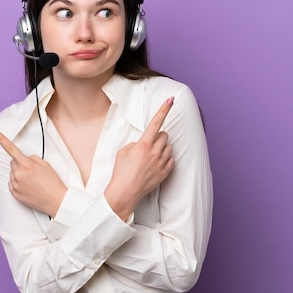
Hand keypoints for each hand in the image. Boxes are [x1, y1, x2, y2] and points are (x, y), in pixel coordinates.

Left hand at [0, 127, 66, 216]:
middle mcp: (18, 174)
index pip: (10, 148)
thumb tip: (22, 160)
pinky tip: (29, 187)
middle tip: (33, 171)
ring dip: (19, 174)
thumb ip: (31, 159)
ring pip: (12, 173)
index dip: (0, 138)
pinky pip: (12, 183)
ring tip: (33, 181)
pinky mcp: (14, 194)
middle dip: (20, 164)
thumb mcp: (45, 164)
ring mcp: (15, 185)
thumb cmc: (52, 182)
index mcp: (26, 164)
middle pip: (13, 162)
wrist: (56, 201)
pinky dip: (18, 183)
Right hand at [104, 97, 174, 220]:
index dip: (164, 109)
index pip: (156, 123)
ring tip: (151, 156)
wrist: (124, 192)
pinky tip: (155, 164)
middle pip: (164, 135)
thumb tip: (145, 143)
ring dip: (162, 147)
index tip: (171, 100)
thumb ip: (136, 143)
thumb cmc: (121, 171)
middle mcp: (154, 152)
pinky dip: (165, 159)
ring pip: (168, 146)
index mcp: (143, 145)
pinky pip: (171, 159)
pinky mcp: (165, 172)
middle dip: (158, 137)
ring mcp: (161, 163)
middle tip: (149, 144)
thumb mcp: (123, 151)